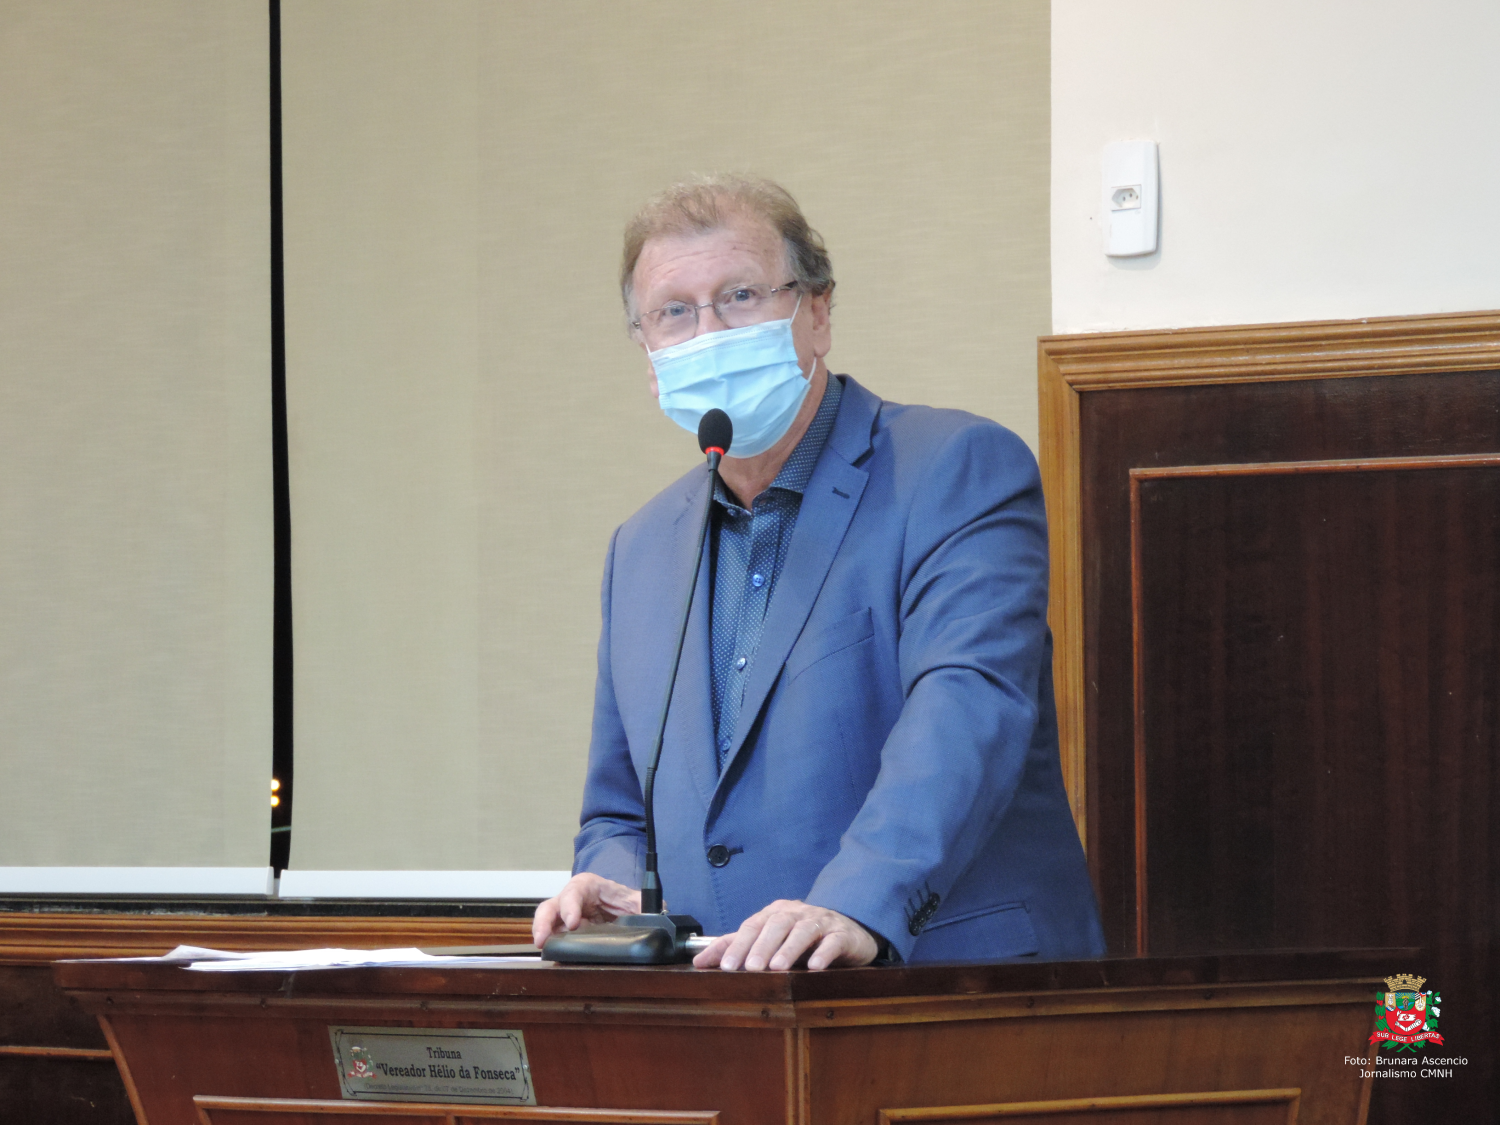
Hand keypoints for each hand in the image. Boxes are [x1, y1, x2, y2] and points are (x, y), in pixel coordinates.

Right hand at [531, 874, 641, 947]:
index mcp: (589, 886)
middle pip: (552, 906)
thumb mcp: (637, 902)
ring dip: (543, 933)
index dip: (570, 906)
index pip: (575, 892)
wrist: (623, 910)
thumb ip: (646, 907)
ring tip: (542, 947)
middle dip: (544, 921)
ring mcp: (566, 916)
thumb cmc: (624, 900)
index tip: (572, 923)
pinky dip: (549, 944)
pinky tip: (549, 953)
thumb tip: (658, 917)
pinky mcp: (564, 931)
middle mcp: (572, 899)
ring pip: (547, 921)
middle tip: (543, 939)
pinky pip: (552, 936)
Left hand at [692, 899, 877, 971]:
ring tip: (777, 968)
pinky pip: (833, 941)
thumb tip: (698, 961)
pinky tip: (815, 967)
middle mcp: (797, 913)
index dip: (738, 945)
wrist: (849, 930)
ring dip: (789, 948)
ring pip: (803, 930)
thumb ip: (735, 947)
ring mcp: (821, 921)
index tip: (724, 967)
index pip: (752, 926)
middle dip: (761, 946)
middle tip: (750, 968)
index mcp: (775, 913)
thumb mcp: (768, 940)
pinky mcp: (843, 934)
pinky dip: (824, 952)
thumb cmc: (803, 938)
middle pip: (776, 925)